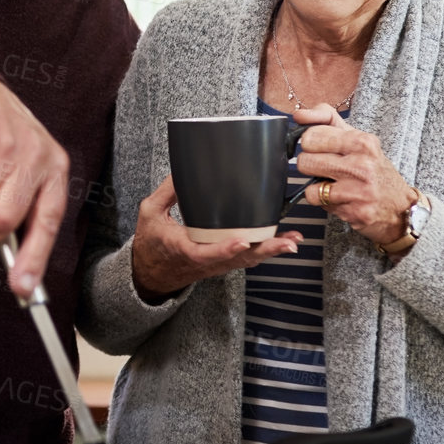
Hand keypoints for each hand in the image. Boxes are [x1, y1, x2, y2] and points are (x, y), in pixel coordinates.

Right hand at [0, 77, 69, 297]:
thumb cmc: (2, 142)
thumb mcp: (27, 168)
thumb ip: (25, 209)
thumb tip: (19, 269)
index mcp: (53, 167)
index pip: (48, 221)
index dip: (35, 258)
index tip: (22, 289)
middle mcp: (31, 155)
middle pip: (3, 218)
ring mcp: (1, 145)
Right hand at [129, 175, 302, 298]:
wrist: (151, 272)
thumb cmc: (151, 242)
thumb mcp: (149, 213)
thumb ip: (166, 192)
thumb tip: (183, 171)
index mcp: (185, 250)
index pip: (207, 253)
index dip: (226, 248)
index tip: (241, 240)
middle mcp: (206, 261)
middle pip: (240, 258)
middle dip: (265, 250)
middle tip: (287, 242)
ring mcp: (218, 263)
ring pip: (248, 259)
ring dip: (272, 250)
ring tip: (293, 240)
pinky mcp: (224, 262)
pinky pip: (248, 257)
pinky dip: (267, 250)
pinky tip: (284, 242)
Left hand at [289, 105, 416, 246]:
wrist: (400, 205)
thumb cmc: (374, 169)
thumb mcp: (357, 138)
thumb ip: (327, 120)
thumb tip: (299, 115)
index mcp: (362, 142)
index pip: (311, 135)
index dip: (309, 144)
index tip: (318, 148)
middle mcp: (362, 165)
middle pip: (305, 161)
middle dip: (310, 166)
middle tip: (325, 169)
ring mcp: (359, 190)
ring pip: (310, 188)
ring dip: (317, 188)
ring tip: (334, 185)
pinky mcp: (356, 212)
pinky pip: (321, 205)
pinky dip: (326, 203)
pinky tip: (341, 199)